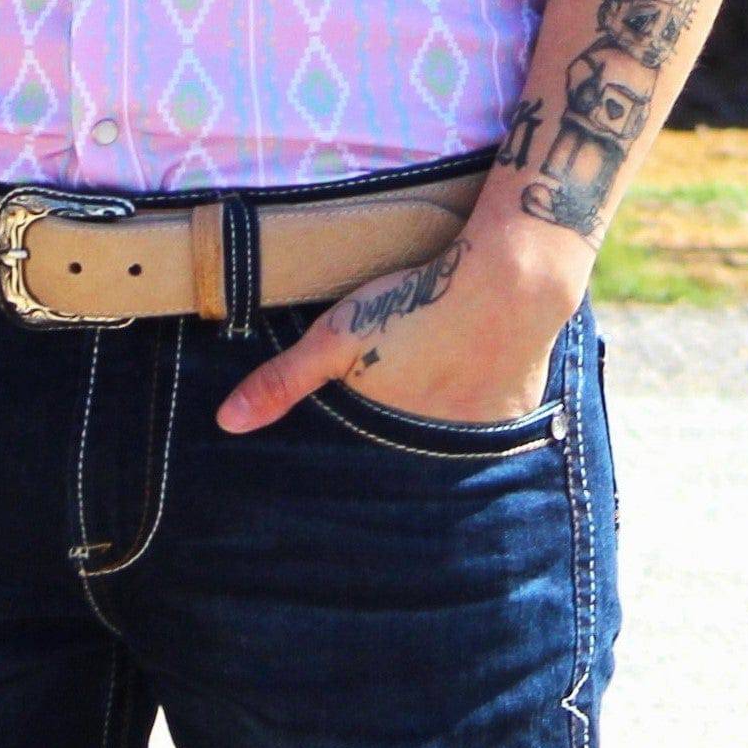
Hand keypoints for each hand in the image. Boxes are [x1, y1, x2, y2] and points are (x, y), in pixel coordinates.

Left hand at [215, 231, 579, 434]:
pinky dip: (487, 399)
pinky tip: (479, 373)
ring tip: (437, 387)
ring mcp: (490, 433)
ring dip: (448, 419)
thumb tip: (225, 423)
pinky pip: (498, 415)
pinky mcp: (522, 407)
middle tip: (400, 400)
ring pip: (458, 434)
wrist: (506, 283)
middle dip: (404, 436)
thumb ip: (283, 382)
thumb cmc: (413, 307)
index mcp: (396, 438)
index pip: (371, 464)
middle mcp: (444, 449)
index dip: (360, 454)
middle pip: (415, 451)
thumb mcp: (336, 338)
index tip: (350, 453)